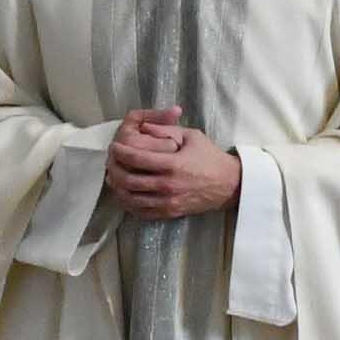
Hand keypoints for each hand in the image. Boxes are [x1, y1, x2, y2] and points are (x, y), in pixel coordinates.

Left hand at [104, 111, 240, 220]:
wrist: (228, 185)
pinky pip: (141, 212)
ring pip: (131, 198)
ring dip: (118, 188)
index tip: (114, 147)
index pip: (136, 159)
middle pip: (129, 180)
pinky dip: (128, 203)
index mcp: (173, 164)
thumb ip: (166, 129)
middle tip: (110, 161)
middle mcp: (168, 185)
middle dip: (114, 169)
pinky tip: (124, 194)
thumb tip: (143, 126)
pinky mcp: (169, 212)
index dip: (120, 152)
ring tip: (113, 177)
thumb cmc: (210, 157)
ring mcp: (167, 202)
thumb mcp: (191, 136)